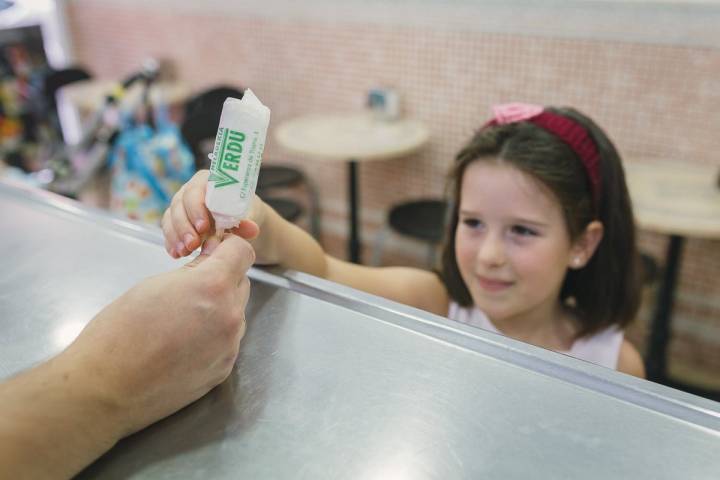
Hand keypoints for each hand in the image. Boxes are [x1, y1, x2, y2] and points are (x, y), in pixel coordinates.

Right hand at [58, 234, 254, 436]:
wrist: (106, 388)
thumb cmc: (119, 331)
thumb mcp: (154, 285)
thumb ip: (192, 271)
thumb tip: (212, 259)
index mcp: (212, 287)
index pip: (242, 252)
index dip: (226, 248)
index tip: (211, 253)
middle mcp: (230, 316)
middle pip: (240, 283)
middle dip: (221, 279)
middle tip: (189, 289)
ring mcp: (229, 346)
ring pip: (235, 313)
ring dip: (218, 309)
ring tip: (181, 322)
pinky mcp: (224, 369)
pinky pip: (227, 341)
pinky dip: (213, 336)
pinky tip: (183, 344)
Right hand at [162, 170, 264, 257]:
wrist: (241, 222)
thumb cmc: (245, 211)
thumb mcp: (250, 214)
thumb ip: (247, 220)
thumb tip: (252, 228)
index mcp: (210, 181)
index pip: (196, 190)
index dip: (196, 208)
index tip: (203, 227)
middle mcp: (192, 190)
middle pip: (179, 204)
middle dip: (184, 226)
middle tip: (193, 244)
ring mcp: (182, 205)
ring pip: (171, 217)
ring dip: (176, 236)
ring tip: (185, 252)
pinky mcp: (177, 221)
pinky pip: (169, 230)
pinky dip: (172, 242)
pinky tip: (177, 254)